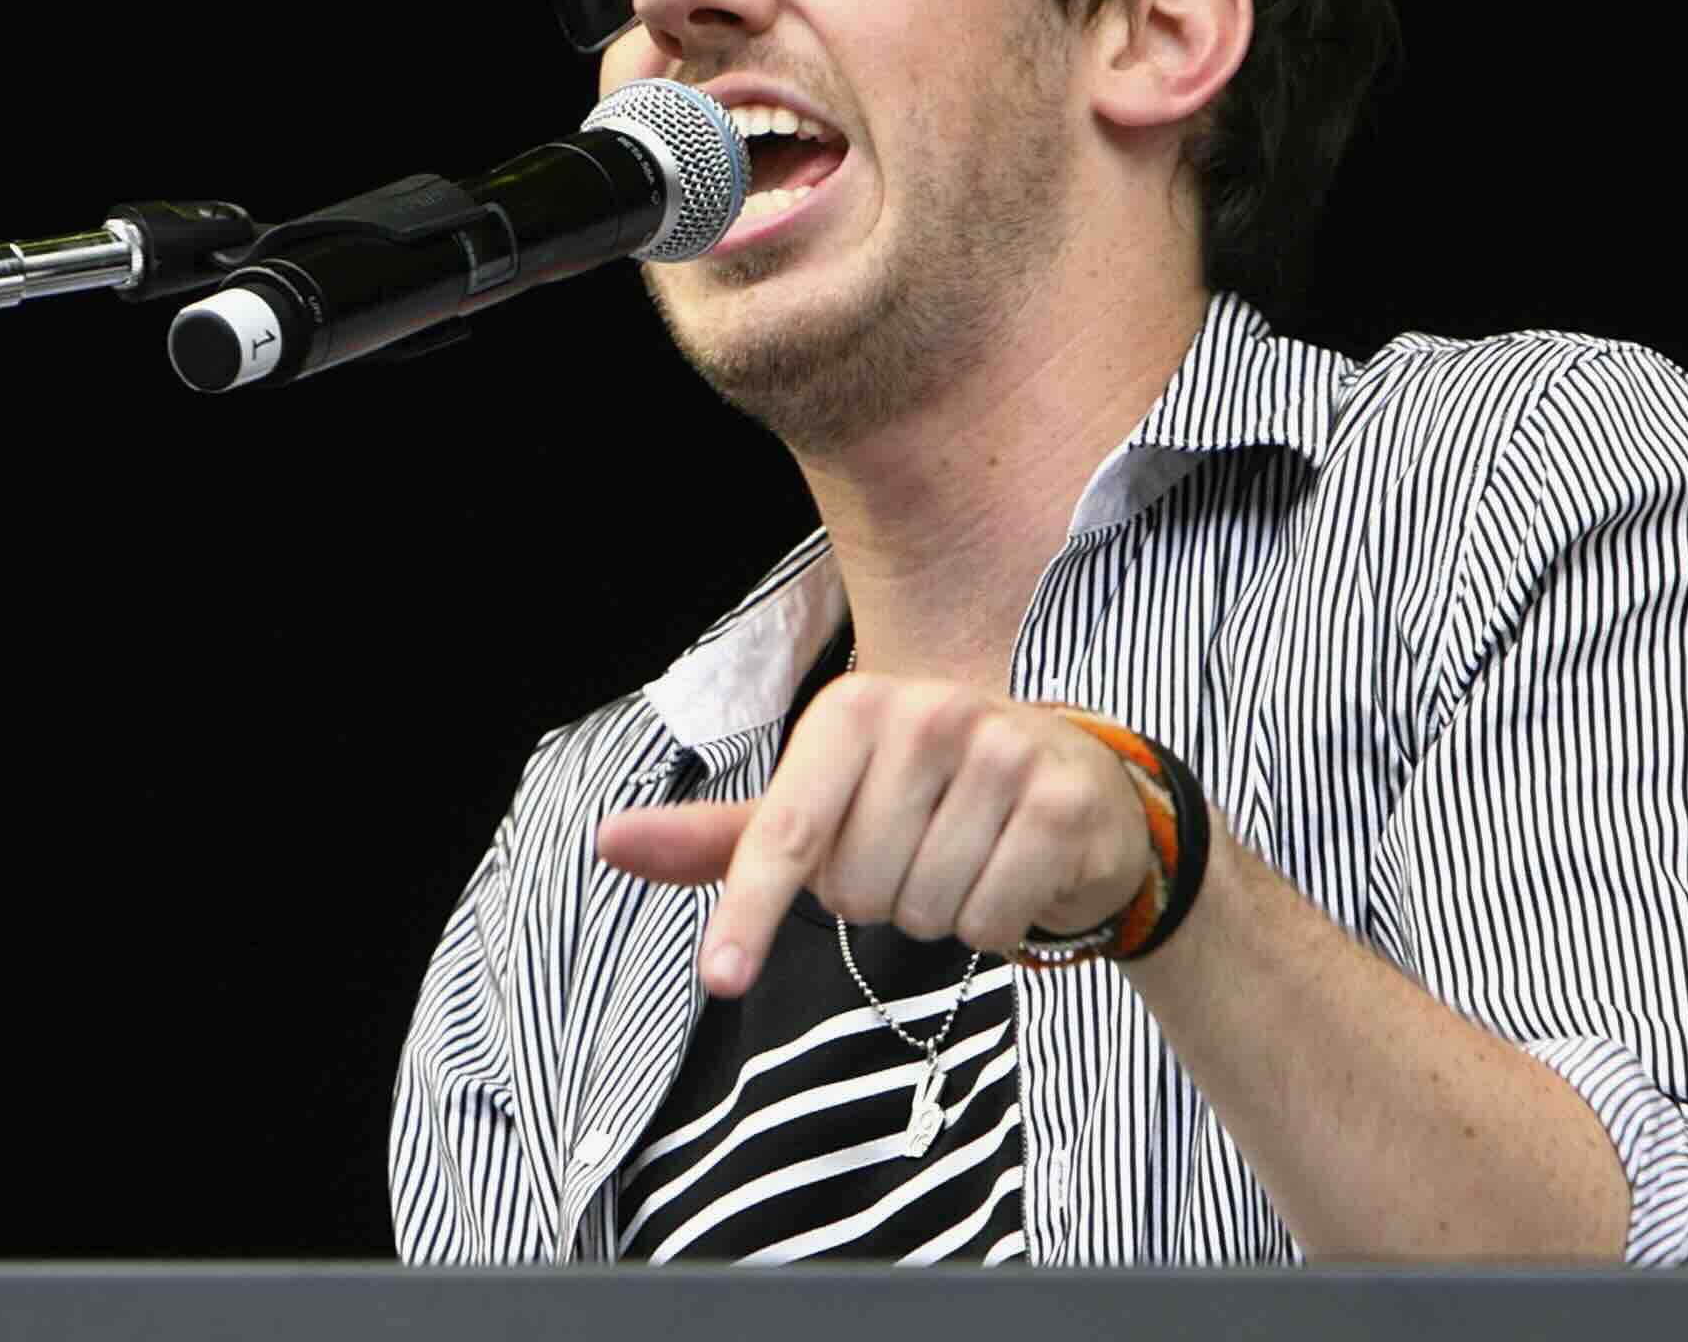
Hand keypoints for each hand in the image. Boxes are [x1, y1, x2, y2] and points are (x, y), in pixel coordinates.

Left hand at [595, 672, 1149, 997]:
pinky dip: (993, 927)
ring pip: (922, 910)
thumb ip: (723, 837)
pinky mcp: (1063, 803)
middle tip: (918, 854)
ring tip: (966, 860)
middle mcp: (928, 711)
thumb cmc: (927, 801)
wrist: (1080, 790)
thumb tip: (607, 841)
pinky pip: (990, 922)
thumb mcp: (825, 807)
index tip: (720, 980)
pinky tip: (1013, 876)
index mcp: (854, 707)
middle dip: (877, 898)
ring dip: (936, 913)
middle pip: (856, 888)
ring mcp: (1003, 750)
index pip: (786, 833)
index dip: (750, 912)